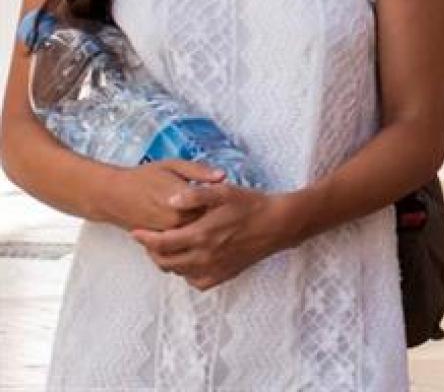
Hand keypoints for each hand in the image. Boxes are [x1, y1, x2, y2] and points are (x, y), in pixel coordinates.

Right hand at [99, 160, 226, 232]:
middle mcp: (175, 219)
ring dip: (204, 235)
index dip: (225, 205)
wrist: (113, 195)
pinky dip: (189, 243)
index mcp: (183, 198)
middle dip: (217, 222)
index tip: (230, 202)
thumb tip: (223, 176)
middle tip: (223, 217)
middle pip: (208, 226)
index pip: (215, 206)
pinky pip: (179, 248)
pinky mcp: (158, 243)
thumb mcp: (173, 166)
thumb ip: (199, 171)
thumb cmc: (144, 177)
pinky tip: (194, 235)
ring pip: (194, 239)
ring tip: (211, 227)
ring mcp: (167, 234)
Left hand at [131, 182, 289, 290]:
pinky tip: (190, 260)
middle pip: (164, 262)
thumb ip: (194, 195)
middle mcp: (204, 257)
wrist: (279, 224)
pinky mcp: (224, 275)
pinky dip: (187, 273)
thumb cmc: (252, 205)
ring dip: (168, 261)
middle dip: (152, 251)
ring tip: (168, 247)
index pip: (160, 244)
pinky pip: (196, 281)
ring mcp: (214, 268)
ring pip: (178, 272)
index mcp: (200, 235)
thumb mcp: (223, 192)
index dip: (144, 238)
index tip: (136, 231)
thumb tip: (169, 200)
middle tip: (150, 239)